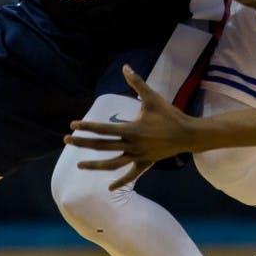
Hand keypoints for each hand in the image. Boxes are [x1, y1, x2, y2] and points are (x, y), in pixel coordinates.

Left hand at [63, 65, 195, 190]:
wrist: (188, 134)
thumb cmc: (170, 114)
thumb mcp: (152, 98)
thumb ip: (137, 83)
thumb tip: (126, 67)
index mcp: (131, 130)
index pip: (103, 129)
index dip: (87, 126)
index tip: (73, 125)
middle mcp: (132, 145)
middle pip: (102, 146)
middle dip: (82, 143)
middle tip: (66, 140)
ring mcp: (138, 156)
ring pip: (112, 164)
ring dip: (94, 165)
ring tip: (79, 165)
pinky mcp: (145, 163)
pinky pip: (131, 175)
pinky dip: (120, 182)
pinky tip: (109, 189)